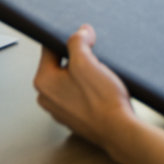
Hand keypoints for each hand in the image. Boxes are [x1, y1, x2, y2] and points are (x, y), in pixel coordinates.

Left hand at [33, 25, 135, 150]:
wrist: (120, 132)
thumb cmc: (102, 101)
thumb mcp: (87, 62)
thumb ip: (78, 42)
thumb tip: (81, 32)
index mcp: (43, 81)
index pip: (49, 49)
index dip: (68, 41)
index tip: (82, 38)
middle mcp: (46, 97)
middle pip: (60, 66)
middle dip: (78, 60)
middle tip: (94, 62)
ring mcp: (60, 110)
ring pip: (71, 81)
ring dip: (84, 76)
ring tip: (100, 79)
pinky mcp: (74, 118)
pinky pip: (78, 96)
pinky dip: (89, 91)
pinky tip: (102, 92)